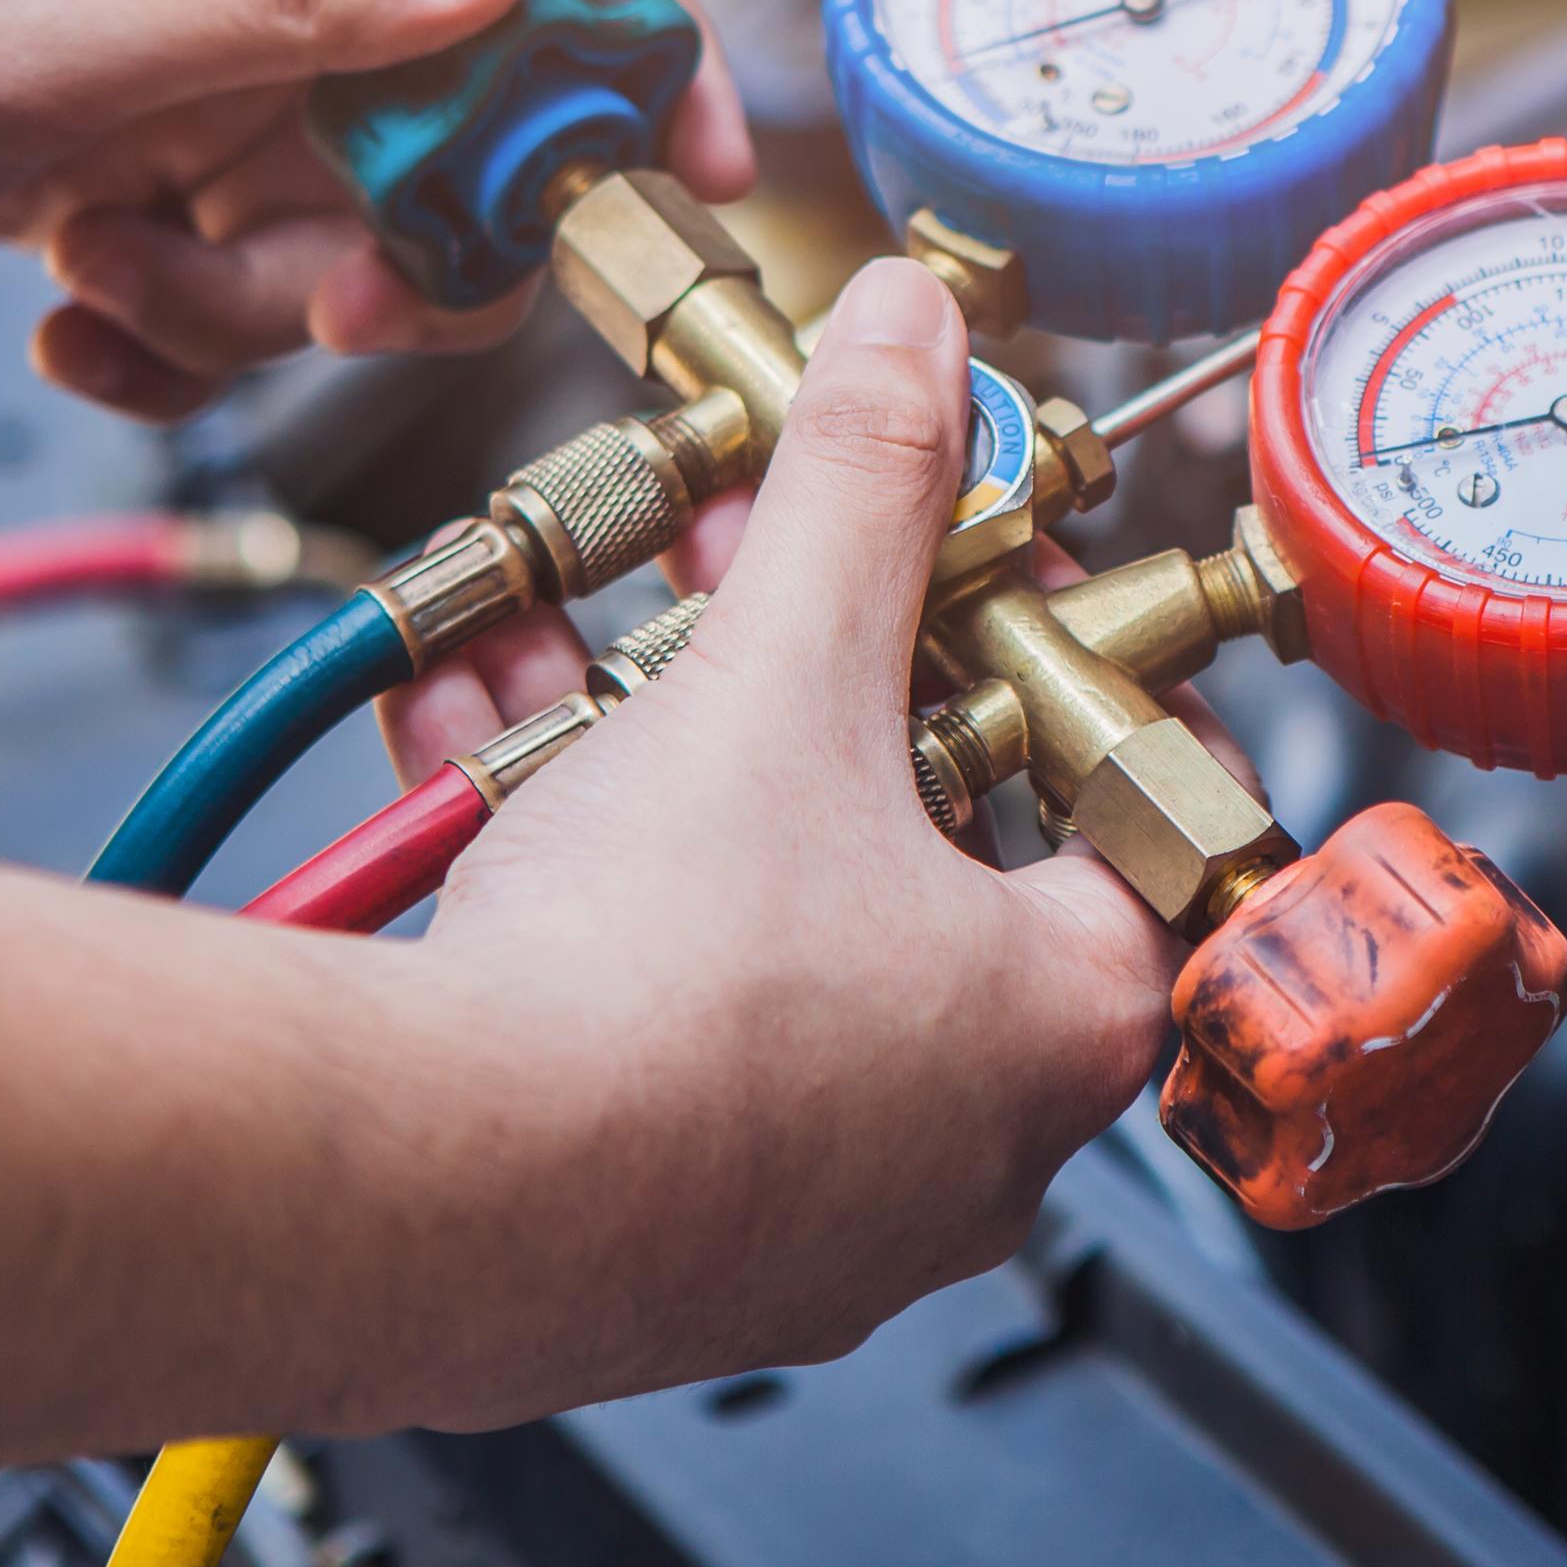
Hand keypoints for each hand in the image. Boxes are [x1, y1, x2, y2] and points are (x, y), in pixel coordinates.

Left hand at [0, 0, 750, 417]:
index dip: (640, 42)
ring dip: (245, 302)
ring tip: (94, 281)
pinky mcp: (107, 154)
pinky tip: (60, 321)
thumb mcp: (38, 33)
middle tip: (306, 302)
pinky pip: (219, 268)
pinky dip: (166, 326)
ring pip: (333, 221)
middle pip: (455, 120)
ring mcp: (173, 66)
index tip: (680, 184)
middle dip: (401, 246)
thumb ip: (291, 3)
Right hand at [374, 260, 1184, 1413]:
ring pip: (757, 914)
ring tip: (579, 630)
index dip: (1053, 659)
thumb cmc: (656, 997)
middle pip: (916, 844)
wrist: (434, 1192)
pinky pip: (640, 999)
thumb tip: (913, 340)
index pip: (1132, 807)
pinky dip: (572, 863)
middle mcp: (963, 1135)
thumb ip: (860, 488)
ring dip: (660, 749)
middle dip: (807, 680)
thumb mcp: (781, 674)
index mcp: (1063, 1017)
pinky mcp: (656, 1225)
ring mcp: (808, 1195)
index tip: (977, 577)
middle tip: (750, 572)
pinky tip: (476, 733)